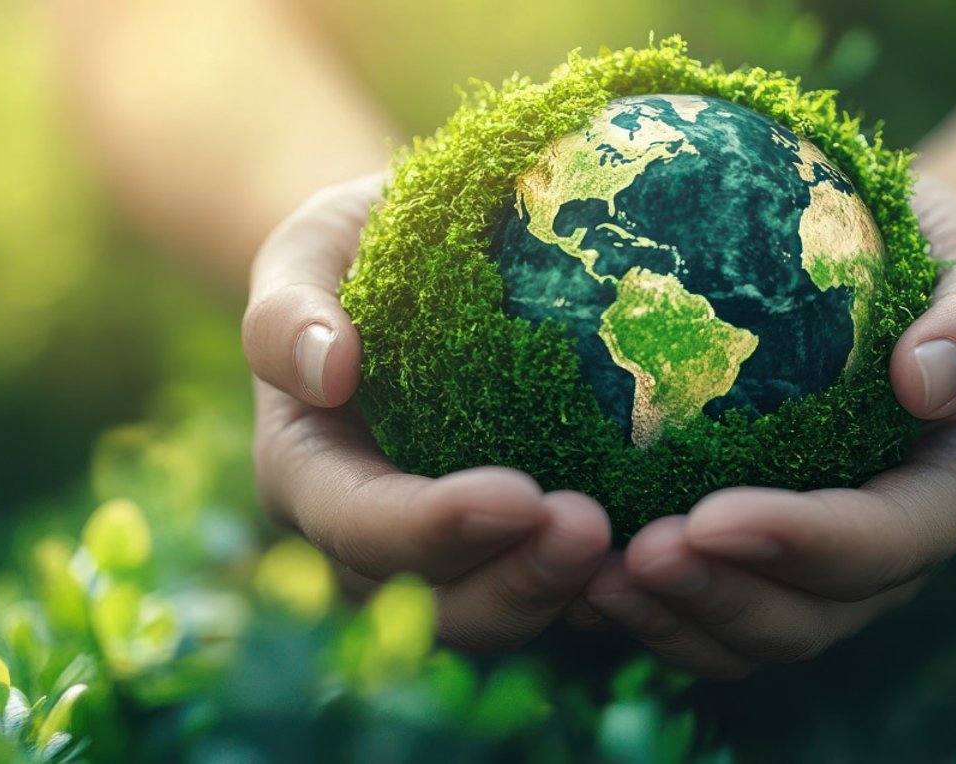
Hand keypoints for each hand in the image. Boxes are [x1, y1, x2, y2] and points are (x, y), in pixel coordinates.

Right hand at [242, 174, 611, 649]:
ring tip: (639, 550)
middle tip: (593, 531)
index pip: (361, 523)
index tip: (518, 495)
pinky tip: (664, 556)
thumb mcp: (309, 250)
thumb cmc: (356, 247)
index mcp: (308, 475)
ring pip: (500, 614)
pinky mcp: (510, 548)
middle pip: (435, 601)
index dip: (433, 527)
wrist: (415, 261)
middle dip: (514, 581)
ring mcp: (444, 555)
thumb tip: (328, 369)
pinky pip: (555, 591)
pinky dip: (605, 589)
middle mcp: (369, 538)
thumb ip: (290, 306)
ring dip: (564, 594)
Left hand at [574, 175, 955, 677]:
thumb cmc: (930, 243)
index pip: (890, 540)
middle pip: (819, 613)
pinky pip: (715, 619)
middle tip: (634, 558)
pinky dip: (654, 616)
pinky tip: (581, 586)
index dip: (801, 543)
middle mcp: (906, 548)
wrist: (880, 259)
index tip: (707, 517)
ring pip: (761, 635)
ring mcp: (837, 569)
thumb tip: (924, 379)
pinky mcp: (772, 564)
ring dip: (677, 622)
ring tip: (592, 584)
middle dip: (725, 597)